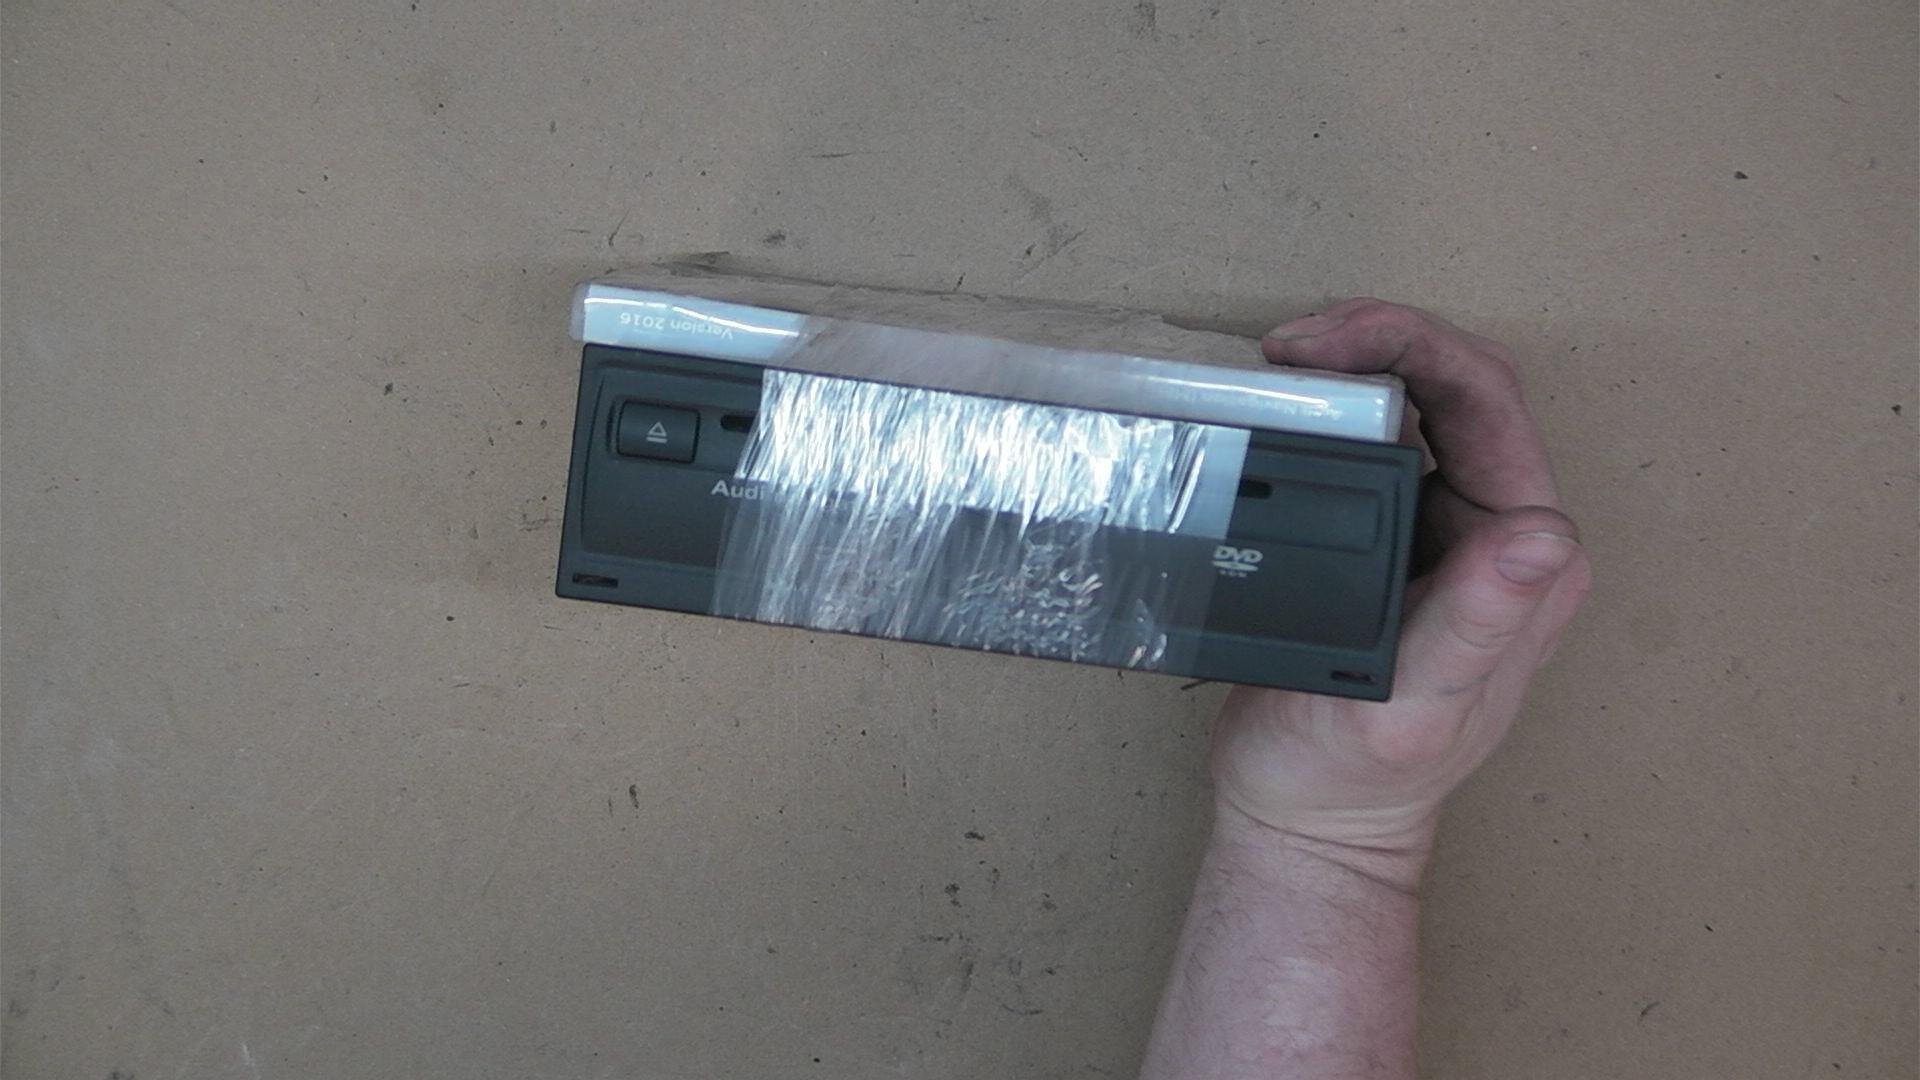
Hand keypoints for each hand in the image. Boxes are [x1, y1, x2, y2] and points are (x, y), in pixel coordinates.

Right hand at [1210, 299, 1591, 884]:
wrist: (1308, 822)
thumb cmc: (1356, 779)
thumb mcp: (1413, 707)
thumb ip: (1477, 624)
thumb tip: (1542, 534)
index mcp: (1526, 556)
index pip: (1485, 401)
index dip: (1406, 346)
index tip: (1313, 347)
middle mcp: (1498, 531)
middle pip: (1452, 385)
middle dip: (1373, 339)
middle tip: (1282, 346)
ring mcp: (1445, 533)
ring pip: (1413, 405)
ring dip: (1349, 367)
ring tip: (1273, 367)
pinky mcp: (1395, 542)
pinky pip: (1372, 445)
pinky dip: (1325, 410)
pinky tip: (1275, 411)